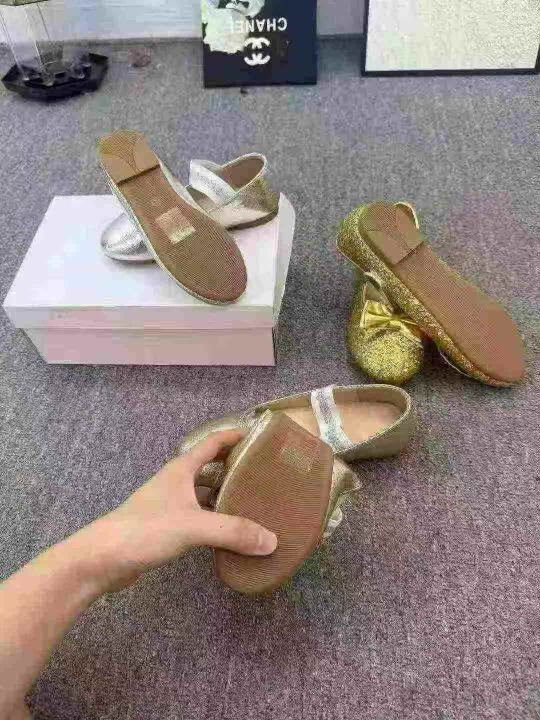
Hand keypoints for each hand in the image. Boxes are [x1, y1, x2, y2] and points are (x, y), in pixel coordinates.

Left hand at [80, 430, 276, 591]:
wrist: (102, 559)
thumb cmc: (145, 530)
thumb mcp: (193, 527)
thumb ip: (232, 531)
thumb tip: (271, 540)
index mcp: (180, 470)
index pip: (210, 444)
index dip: (232, 436)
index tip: (256, 435)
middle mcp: (174, 483)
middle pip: (207, 467)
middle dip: (232, 467)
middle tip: (261, 473)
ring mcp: (167, 505)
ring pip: (201, 493)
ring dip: (222, 494)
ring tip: (250, 502)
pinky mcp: (163, 528)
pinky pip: (196, 516)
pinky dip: (212, 519)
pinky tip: (226, 532)